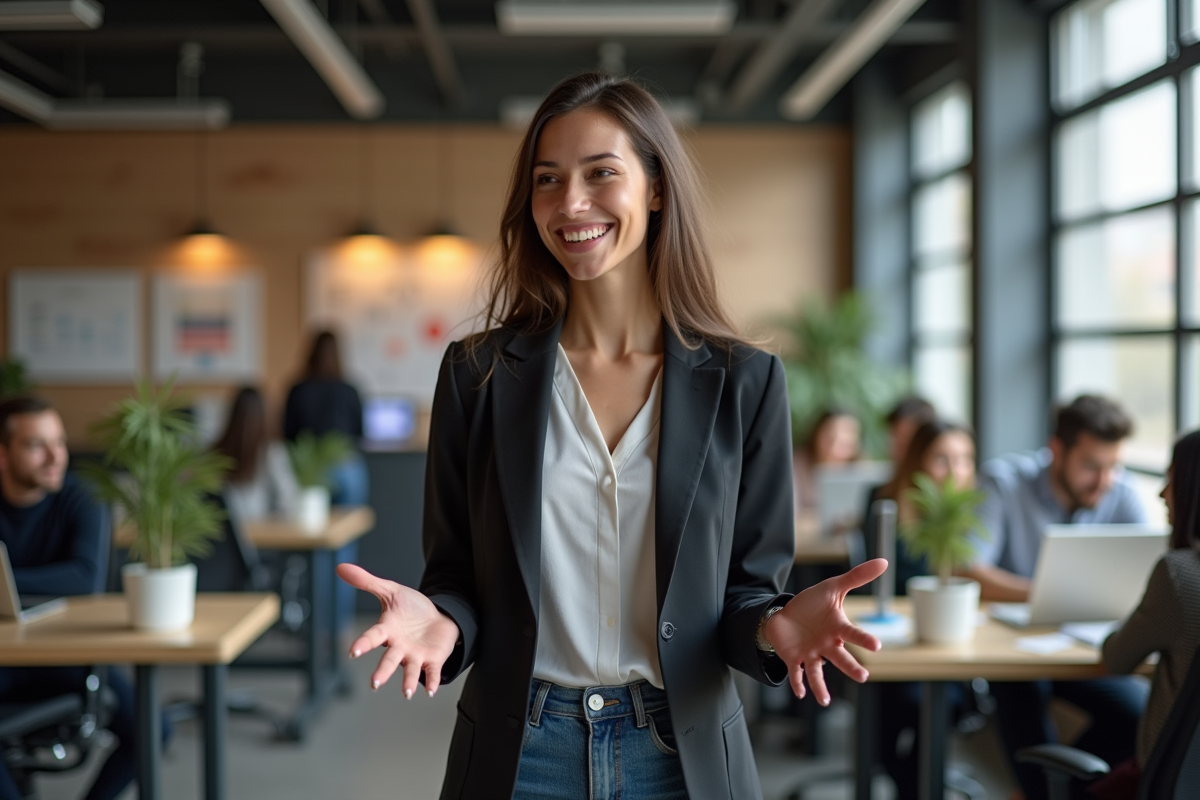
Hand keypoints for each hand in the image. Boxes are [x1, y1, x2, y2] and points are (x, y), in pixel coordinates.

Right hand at [336, 564, 460, 698]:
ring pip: (409, 670)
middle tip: (375, 684)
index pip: (373, 637)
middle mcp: (399, 647)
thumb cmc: (411, 608)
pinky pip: (431, 672)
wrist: (438, 616)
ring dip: (407, 682)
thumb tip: (339, 567)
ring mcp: (415, 655)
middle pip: (389, 660)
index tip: (353, 651)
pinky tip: (431, 690)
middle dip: (382, 671)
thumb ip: (367, 582)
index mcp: (387, 630)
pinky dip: (431, 681)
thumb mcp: (390, 591)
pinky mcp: (432, 659)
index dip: (363, 643)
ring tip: (407, 694)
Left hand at [763, 558, 887, 705]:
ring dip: (820, 686)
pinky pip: (796, 672)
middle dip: (850, 667)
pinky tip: (800, 693)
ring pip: (817, 671)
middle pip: (840, 657)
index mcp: (837, 628)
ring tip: (825, 701)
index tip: (876, 645)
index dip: (863, 639)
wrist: (787, 613)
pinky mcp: (793, 658)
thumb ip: (857, 577)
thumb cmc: (814, 603)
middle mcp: (827, 644)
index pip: (852, 634)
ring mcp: (810, 653)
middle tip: (863, 677)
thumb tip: (884, 561)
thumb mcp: (834, 587)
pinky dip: (797, 683)